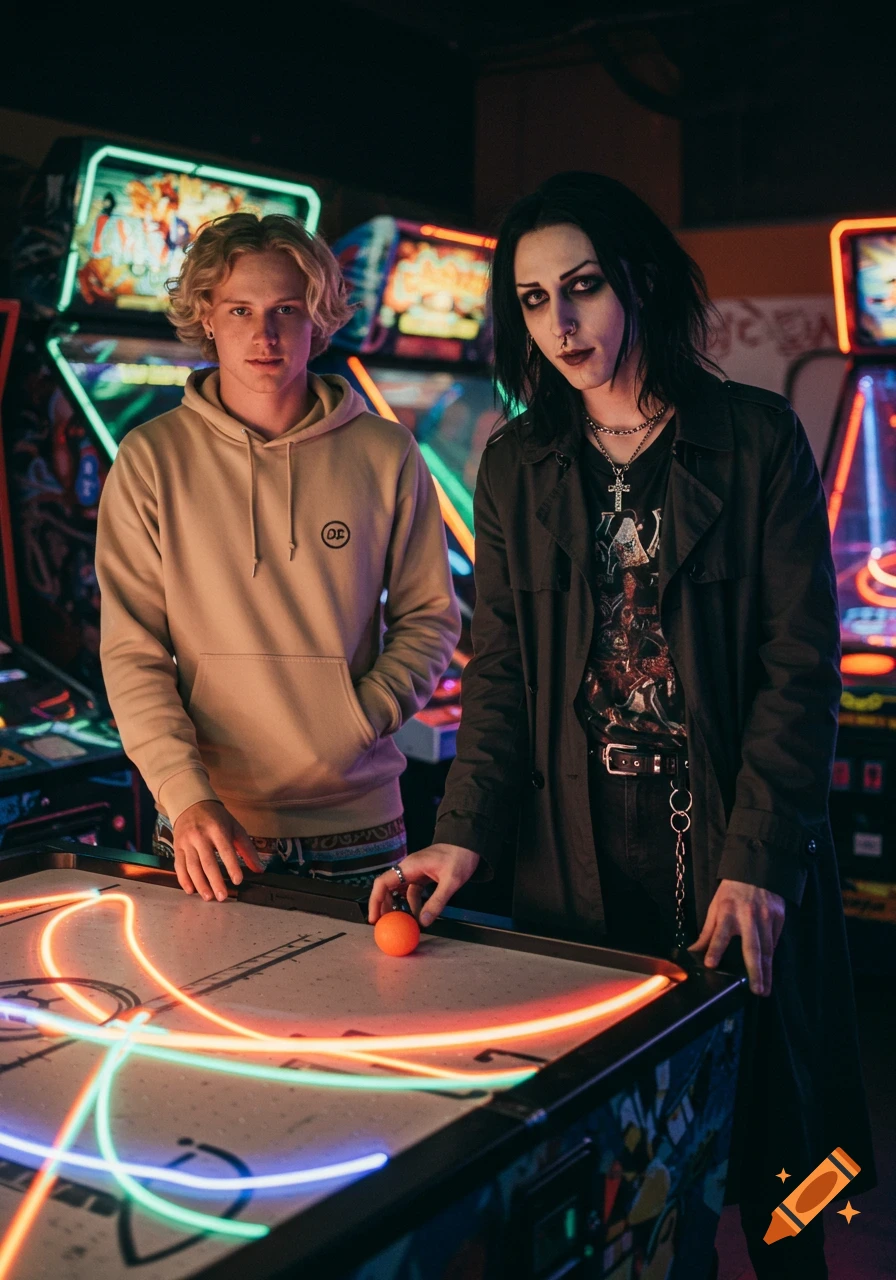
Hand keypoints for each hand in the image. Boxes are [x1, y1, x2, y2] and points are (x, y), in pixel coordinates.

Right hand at [172, 800, 264, 901]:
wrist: (191, 804)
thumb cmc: (217, 818)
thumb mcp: (235, 828)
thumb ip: (247, 849)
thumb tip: (260, 869)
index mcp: (217, 828)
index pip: (225, 849)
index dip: (232, 866)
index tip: (237, 881)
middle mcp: (199, 835)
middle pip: (207, 861)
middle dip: (215, 881)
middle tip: (223, 896)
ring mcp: (186, 842)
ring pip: (192, 866)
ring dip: (200, 884)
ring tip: (209, 897)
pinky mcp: (177, 847)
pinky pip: (179, 866)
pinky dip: (184, 880)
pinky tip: (191, 890)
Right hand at [367, 844, 480, 926]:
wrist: (468, 843)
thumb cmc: (460, 857)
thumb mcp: (451, 881)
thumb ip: (437, 901)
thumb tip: (423, 922)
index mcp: (409, 867)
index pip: (382, 883)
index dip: (375, 901)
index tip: (374, 918)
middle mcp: (408, 868)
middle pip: (387, 888)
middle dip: (384, 906)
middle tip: (384, 925)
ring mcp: (415, 871)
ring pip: (399, 891)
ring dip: (398, 906)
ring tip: (400, 924)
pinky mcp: (422, 875)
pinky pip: (411, 891)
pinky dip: (412, 903)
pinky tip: (417, 915)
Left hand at [688, 878, 785, 996]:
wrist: (756, 871)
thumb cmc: (732, 892)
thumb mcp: (715, 907)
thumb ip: (708, 931)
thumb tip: (693, 951)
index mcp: (728, 912)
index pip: (720, 934)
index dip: (715, 949)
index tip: (710, 964)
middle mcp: (749, 917)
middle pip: (752, 948)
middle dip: (754, 971)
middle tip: (756, 990)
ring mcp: (767, 918)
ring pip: (768, 949)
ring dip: (767, 971)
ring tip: (764, 989)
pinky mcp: (779, 918)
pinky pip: (775, 941)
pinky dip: (772, 957)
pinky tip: (770, 971)